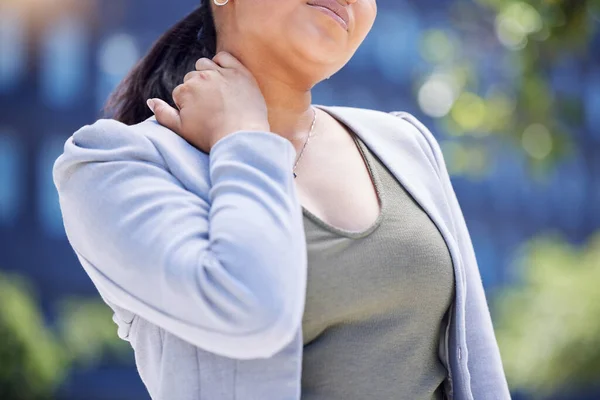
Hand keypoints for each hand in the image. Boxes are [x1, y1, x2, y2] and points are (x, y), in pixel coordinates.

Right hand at [147, 51, 270, 153]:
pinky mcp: (239, 72)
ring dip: (206, 74)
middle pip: (192, 78)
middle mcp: (201, 77)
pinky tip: (224, 75)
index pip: (180, 93)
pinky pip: (225, 57)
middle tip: (209, 108)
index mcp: (185, 90)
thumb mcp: (181, 129)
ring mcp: (221, 73)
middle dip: (197, 91)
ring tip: (216, 94)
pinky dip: (221, 62)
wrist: (241, 137)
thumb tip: (150, 101)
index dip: (187, 106)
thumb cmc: (211, 137)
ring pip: (205, 65)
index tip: (199, 118)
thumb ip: (162, 114)